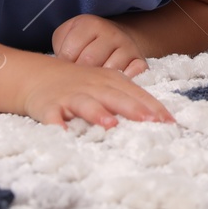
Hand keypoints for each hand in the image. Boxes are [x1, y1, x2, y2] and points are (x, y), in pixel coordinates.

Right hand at [22, 58, 173, 128]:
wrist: (38, 75)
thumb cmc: (80, 83)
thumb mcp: (106, 84)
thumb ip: (130, 97)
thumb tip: (160, 117)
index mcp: (110, 81)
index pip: (136, 94)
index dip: (153, 107)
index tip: (170, 122)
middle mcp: (92, 86)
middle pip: (115, 97)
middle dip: (134, 109)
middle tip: (152, 122)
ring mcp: (70, 96)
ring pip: (86, 103)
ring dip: (98, 113)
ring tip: (111, 124)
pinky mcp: (48, 106)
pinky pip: (53, 116)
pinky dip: (57, 124)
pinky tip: (63, 132)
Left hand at [52, 13, 147, 76]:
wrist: (115, 37)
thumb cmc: (84, 41)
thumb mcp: (66, 36)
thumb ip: (59, 47)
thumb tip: (60, 69)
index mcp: (89, 24)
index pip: (69, 53)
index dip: (64, 66)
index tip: (66, 69)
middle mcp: (111, 32)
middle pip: (89, 62)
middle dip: (80, 76)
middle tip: (78, 80)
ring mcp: (127, 46)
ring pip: (109, 71)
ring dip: (99, 81)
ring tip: (94, 82)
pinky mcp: (140, 60)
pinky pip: (132, 75)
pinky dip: (122, 83)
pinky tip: (113, 84)